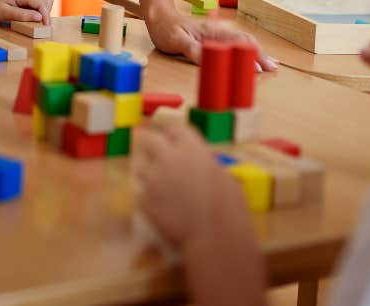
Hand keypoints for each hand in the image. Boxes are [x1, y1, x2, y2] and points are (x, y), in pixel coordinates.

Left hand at [0, 0, 52, 24]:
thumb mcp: (4, 13)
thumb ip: (21, 15)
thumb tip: (39, 17)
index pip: (41, 2)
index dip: (46, 15)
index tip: (46, 27)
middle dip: (46, 12)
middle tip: (41, 25)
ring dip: (44, 10)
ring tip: (36, 21)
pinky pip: (37, 1)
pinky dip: (39, 9)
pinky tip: (31, 16)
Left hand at [133, 122, 248, 249]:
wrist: (214, 240)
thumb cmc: (229, 209)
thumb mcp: (226, 178)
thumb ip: (209, 164)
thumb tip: (205, 161)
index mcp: (191, 148)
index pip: (174, 128)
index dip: (173, 134)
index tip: (171, 138)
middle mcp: (167, 157)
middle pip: (148, 139)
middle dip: (148, 142)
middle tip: (148, 146)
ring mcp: (152, 178)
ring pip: (140, 167)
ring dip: (148, 173)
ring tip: (158, 185)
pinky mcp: (143, 199)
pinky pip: (141, 192)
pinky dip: (148, 198)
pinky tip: (159, 207)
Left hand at [145, 6, 277, 70]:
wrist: (159, 16)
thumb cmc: (166, 28)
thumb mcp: (176, 41)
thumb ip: (192, 50)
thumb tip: (210, 60)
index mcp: (211, 32)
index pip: (237, 42)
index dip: (249, 55)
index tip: (259, 69)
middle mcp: (217, 31)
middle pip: (244, 42)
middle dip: (260, 54)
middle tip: (273, 69)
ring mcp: (216, 34)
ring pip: (242, 42)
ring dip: (256, 52)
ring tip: (270, 64)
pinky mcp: (213, 38)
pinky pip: (234, 43)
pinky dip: (247, 50)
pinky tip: (252, 56)